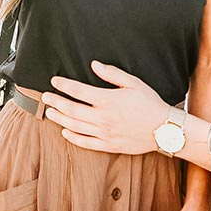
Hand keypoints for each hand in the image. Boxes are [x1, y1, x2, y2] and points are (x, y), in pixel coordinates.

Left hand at [39, 61, 168, 155]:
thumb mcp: (133, 82)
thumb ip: (111, 73)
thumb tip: (94, 64)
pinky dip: (73, 138)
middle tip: (45, 97)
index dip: (63, 85)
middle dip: (55, 102)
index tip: (54, 81)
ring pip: (75, 126)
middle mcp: (103, 118)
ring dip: (60, 119)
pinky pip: (86, 143)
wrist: (164, 129)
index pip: (78, 91)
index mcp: (107, 100)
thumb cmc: (149, 103)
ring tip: (49, 113)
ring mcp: (105, 133)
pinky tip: (65, 132)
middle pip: (71, 109)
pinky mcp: (109, 145)